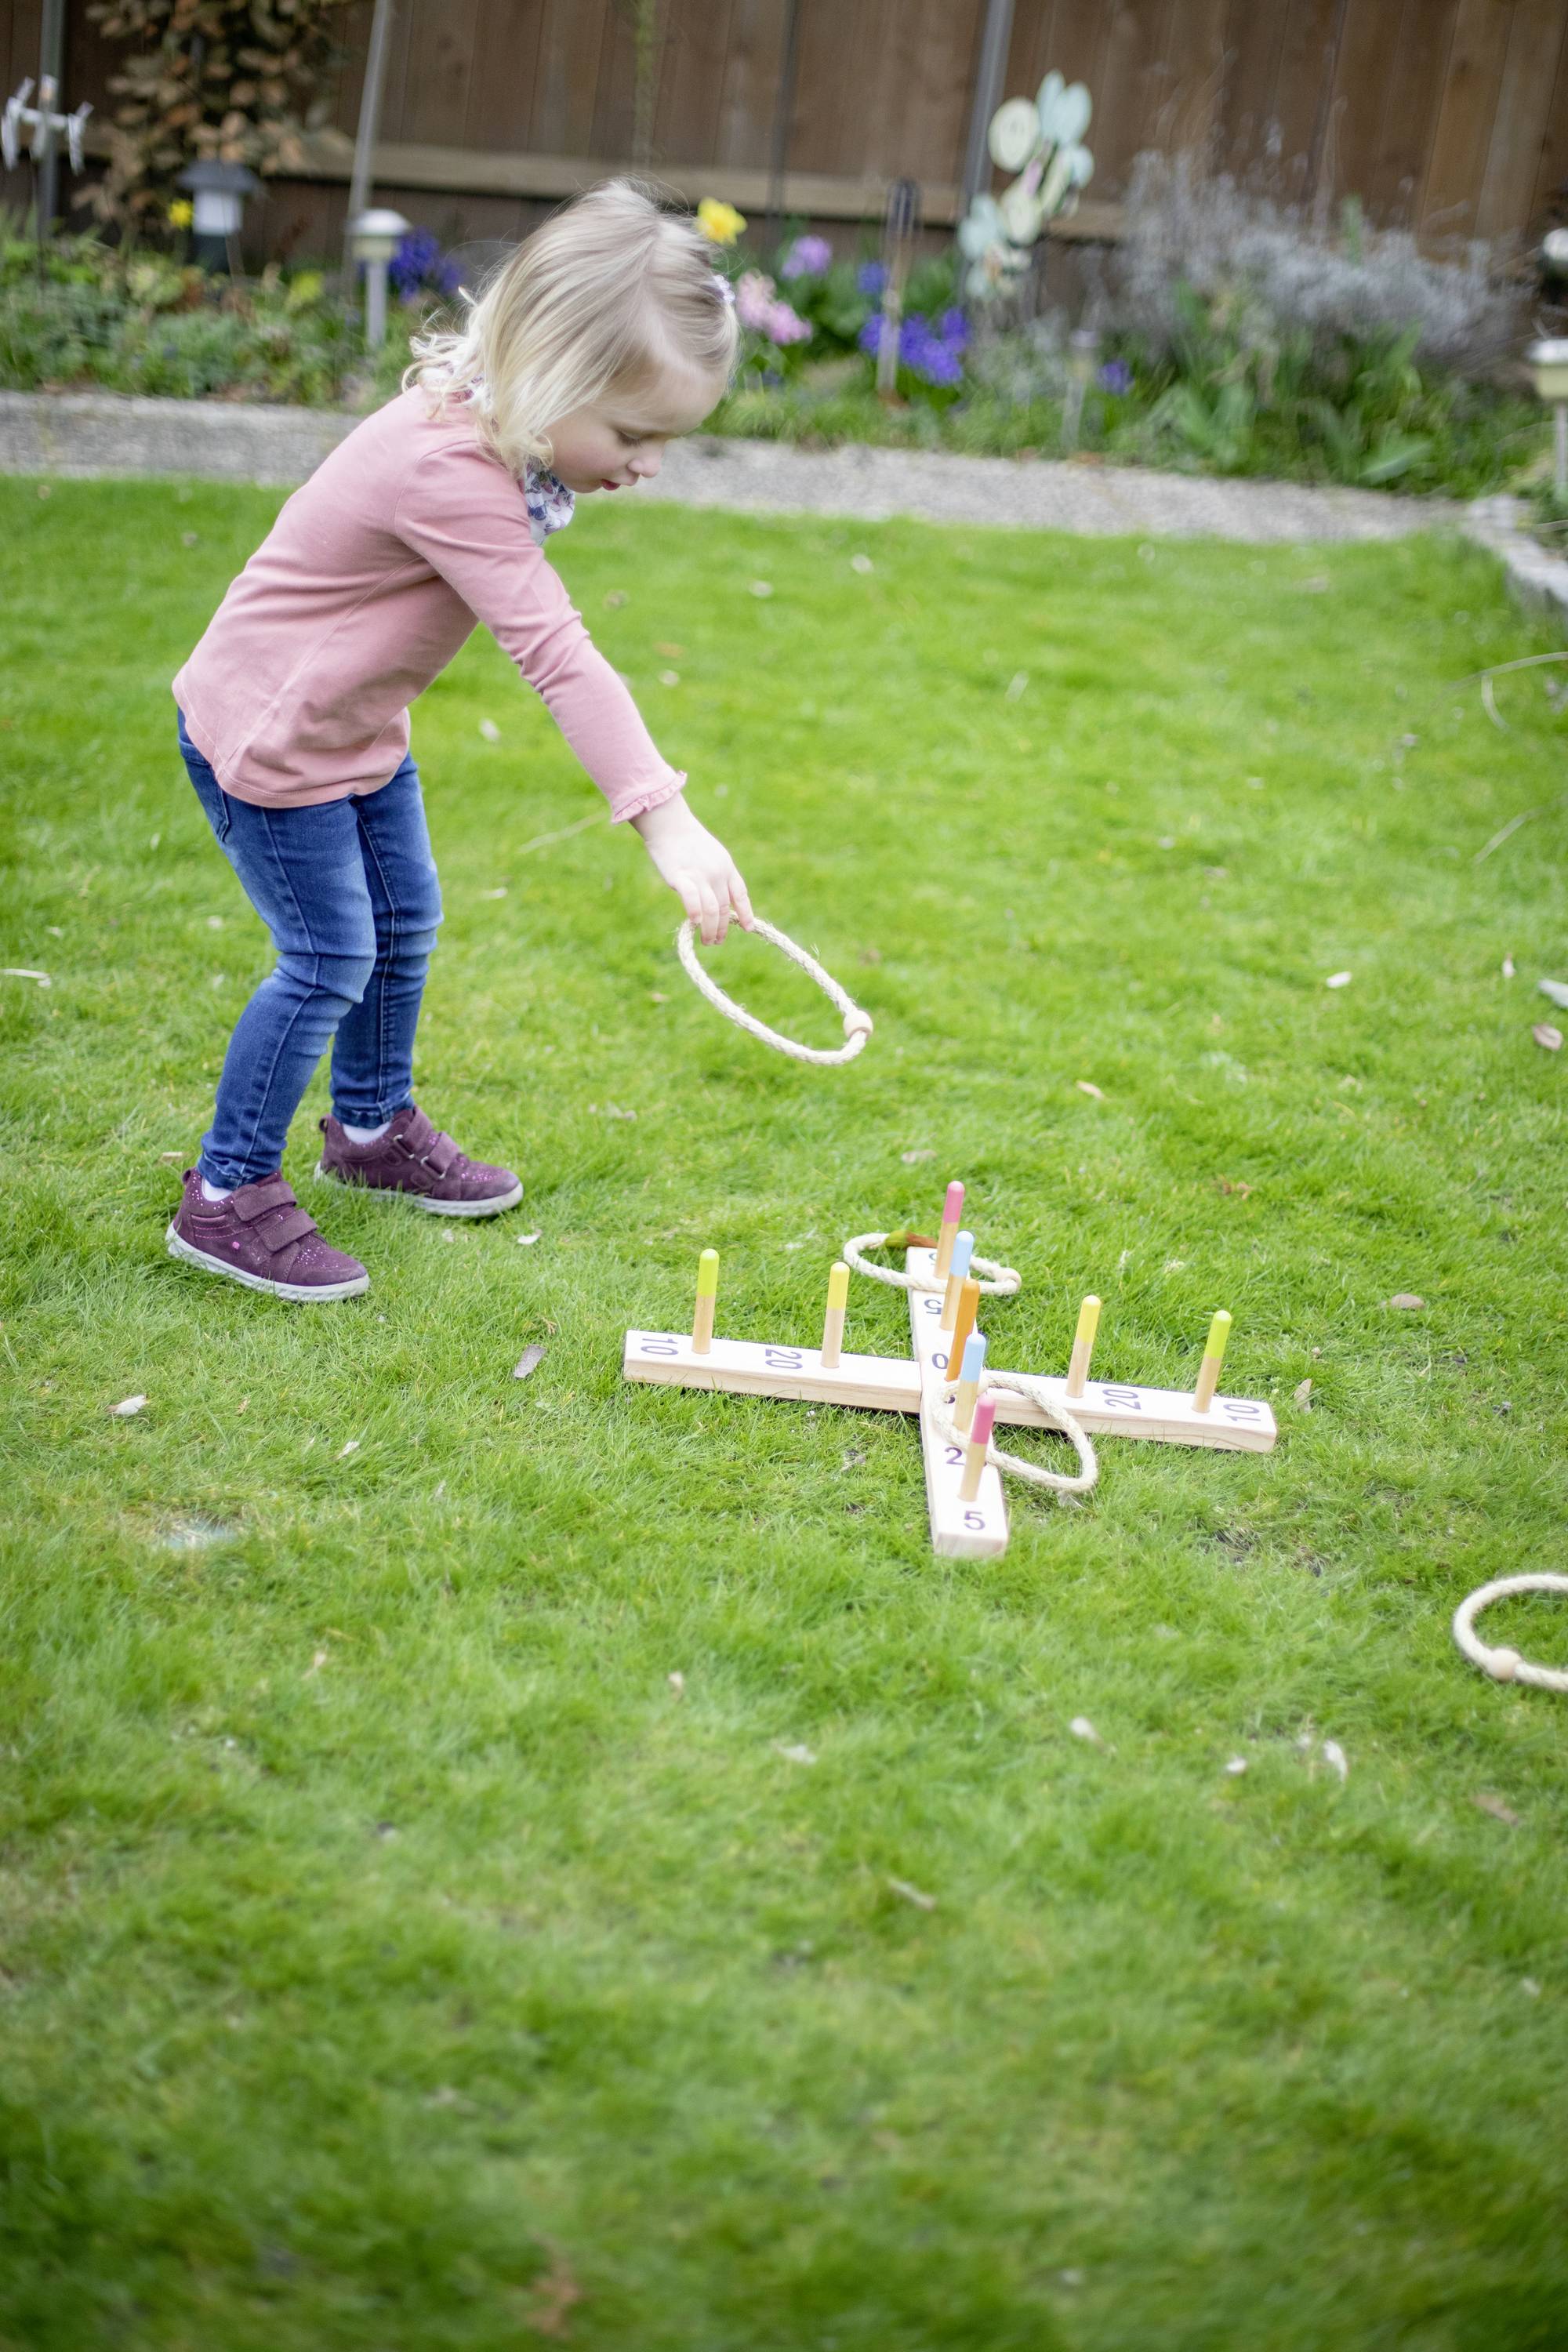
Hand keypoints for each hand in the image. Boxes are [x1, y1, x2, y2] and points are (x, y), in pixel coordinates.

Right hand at [632, 793, 753, 944]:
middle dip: (723, 928)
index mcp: (727, 867)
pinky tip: (695, 923)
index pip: (741, 894)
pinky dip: (696, 914)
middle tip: (717, 942)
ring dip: (711, 930)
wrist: (669, 823)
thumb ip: (717, 876)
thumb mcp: (712, 855)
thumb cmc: (688, 840)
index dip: (746, 913)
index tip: (748, 928)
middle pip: (725, 908)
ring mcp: (700, 875)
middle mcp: (717, 873)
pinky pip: (693, 900)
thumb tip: (717, 900)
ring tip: (708, 941)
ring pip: (712, 910)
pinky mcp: (681, 877)